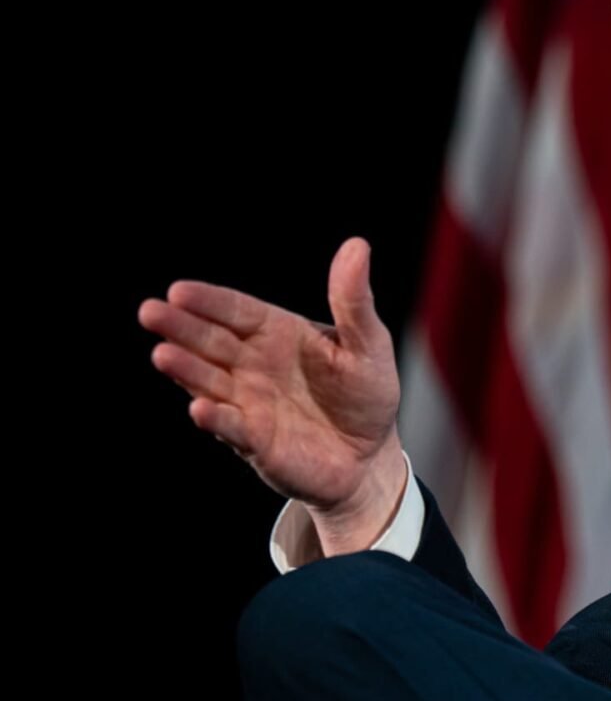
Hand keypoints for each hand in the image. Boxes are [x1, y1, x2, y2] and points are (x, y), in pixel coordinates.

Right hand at [138, 237, 407, 555]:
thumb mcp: (368, 344)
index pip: (236, 310)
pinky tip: (200, 408)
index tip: (179, 290)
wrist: (369, 455)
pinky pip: (231, 427)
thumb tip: (357, 245)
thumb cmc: (366, 394)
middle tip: (151, 311)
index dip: (209, 301)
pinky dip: (215, 418)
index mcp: (277, 333)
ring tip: (163, 355)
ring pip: (210, 381)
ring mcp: (248, 403)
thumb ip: (354, 301)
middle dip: (181, 327)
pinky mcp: (254, 441)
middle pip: (211, 340)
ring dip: (186, 369)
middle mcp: (253, 365)